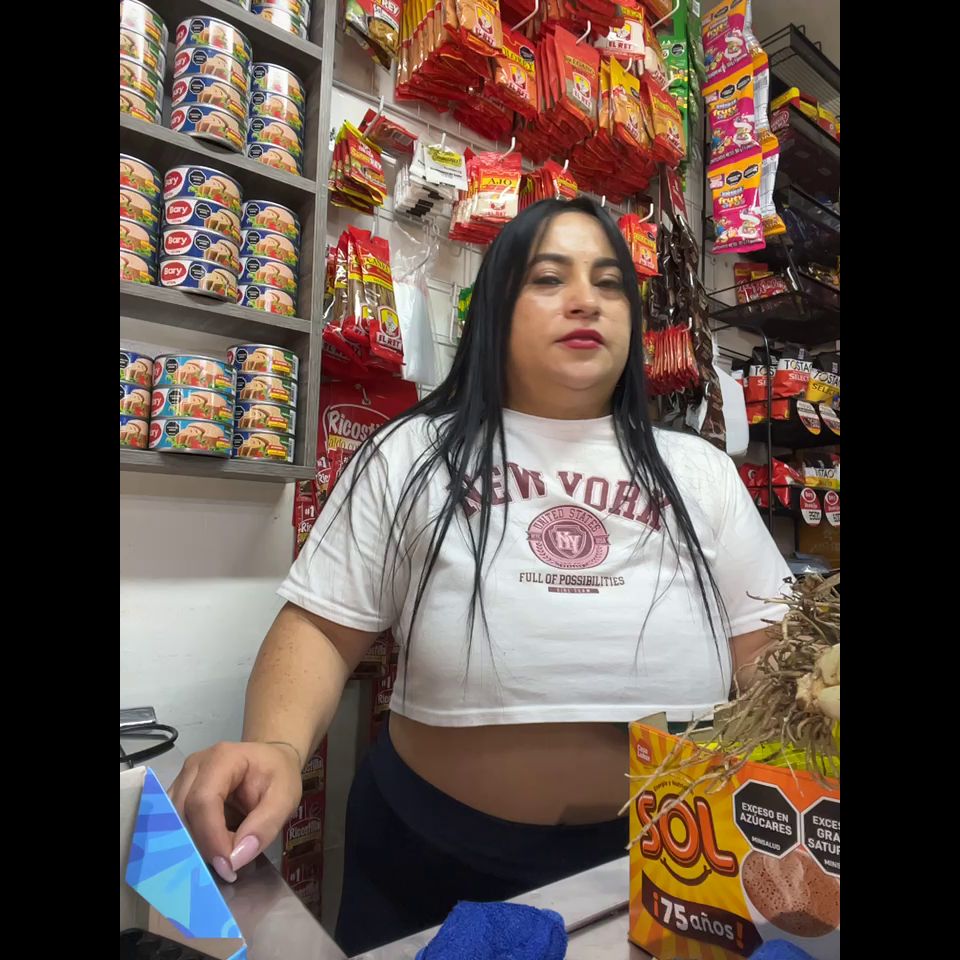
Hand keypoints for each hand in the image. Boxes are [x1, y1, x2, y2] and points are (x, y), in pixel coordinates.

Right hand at [170, 741, 302, 882]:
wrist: (271, 762)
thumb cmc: (279, 776)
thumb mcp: (286, 798)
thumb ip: (265, 826)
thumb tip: (236, 859)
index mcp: (223, 758)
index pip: (203, 800)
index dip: (211, 837)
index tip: (228, 866)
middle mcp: (196, 765)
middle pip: (183, 812)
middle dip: (202, 846)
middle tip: (226, 868)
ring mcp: (183, 779)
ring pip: (173, 821)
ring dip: (193, 846)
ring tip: (219, 862)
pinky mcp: (179, 794)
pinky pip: (174, 824)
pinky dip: (189, 843)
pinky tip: (208, 854)